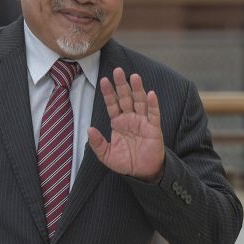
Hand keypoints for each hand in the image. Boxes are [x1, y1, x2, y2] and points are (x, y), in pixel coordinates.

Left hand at [87, 67, 164, 182]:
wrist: (143, 173)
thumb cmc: (126, 162)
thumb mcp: (106, 155)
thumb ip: (97, 143)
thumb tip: (89, 130)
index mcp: (118, 122)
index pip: (113, 104)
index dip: (109, 93)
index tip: (103, 80)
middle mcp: (130, 118)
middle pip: (126, 97)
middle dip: (122, 84)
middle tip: (118, 70)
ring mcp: (143, 122)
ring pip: (140, 101)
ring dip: (137, 89)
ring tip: (134, 76)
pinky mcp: (154, 128)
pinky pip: (154, 114)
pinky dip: (153, 104)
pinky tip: (150, 94)